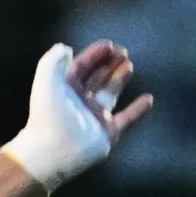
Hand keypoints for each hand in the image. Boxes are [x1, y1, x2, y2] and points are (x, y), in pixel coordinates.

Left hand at [2, 40, 154, 189]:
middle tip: (123, 52)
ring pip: (110, 94)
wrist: (52, 151)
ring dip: (119, 79)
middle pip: (97, 78)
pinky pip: (126, 120)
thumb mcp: (47, 79)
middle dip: (109, 64)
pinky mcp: (106, 135)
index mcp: (63, 90)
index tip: (109, 44)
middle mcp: (79, 103)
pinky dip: (137, 110)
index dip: (94, 55)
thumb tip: (68, 49)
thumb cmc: (48, 114)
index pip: (80, 67)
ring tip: (129, 65)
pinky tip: (149, 99)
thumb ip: (53, 60)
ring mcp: (94, 119)